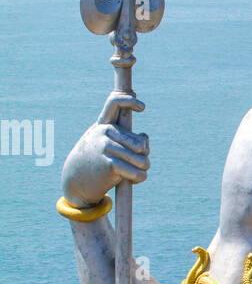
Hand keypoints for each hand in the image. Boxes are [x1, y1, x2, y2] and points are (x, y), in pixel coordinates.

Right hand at [60, 91, 149, 206]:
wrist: (75, 182)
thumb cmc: (95, 163)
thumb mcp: (106, 146)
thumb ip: (126, 139)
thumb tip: (144, 138)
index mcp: (103, 126)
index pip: (114, 103)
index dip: (129, 101)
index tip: (142, 107)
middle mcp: (104, 132)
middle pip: (141, 144)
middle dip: (143, 156)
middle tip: (135, 164)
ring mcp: (106, 146)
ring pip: (143, 160)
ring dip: (143, 169)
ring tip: (134, 172)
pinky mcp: (110, 163)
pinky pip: (138, 172)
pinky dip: (139, 177)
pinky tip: (132, 180)